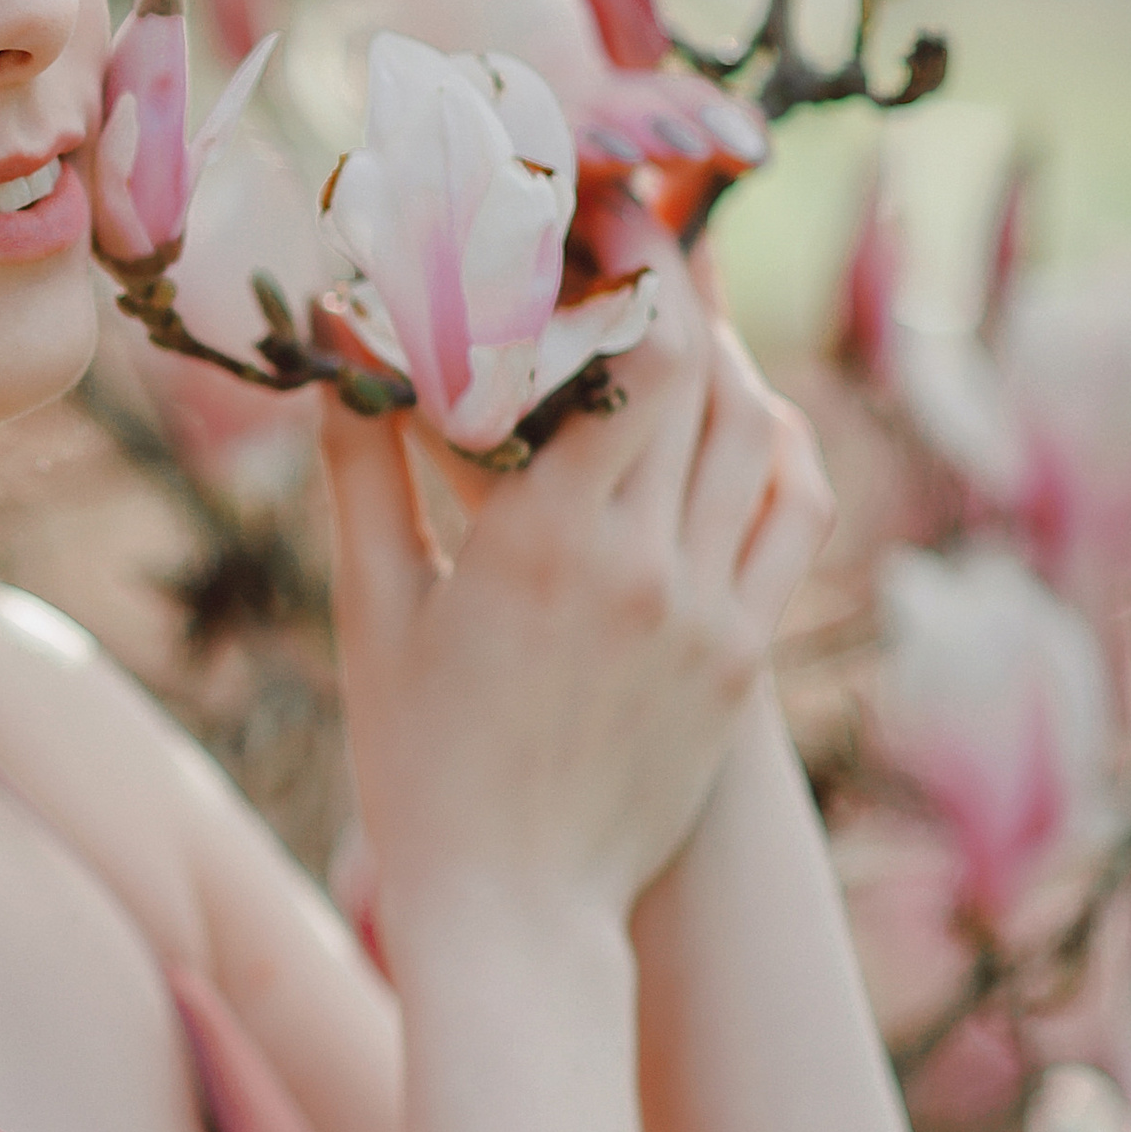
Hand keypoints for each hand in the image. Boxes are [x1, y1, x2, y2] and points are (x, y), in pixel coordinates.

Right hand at [319, 194, 833, 946]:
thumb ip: (361, 472)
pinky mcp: (744, 665)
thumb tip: (338, 349)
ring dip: (736, 370)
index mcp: (548, 547)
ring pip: (770, 446)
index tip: (603, 217)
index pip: (632, 362)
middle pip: (708, 384)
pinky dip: (781, 456)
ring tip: (686, 333)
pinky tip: (744, 432)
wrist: (515, 915)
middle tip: (639, 250)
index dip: (631, 273)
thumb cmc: (418, 767)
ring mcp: (713, 619)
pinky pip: (792, 524)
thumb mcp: (372, 614)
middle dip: (679, 298)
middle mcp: (650, 570)